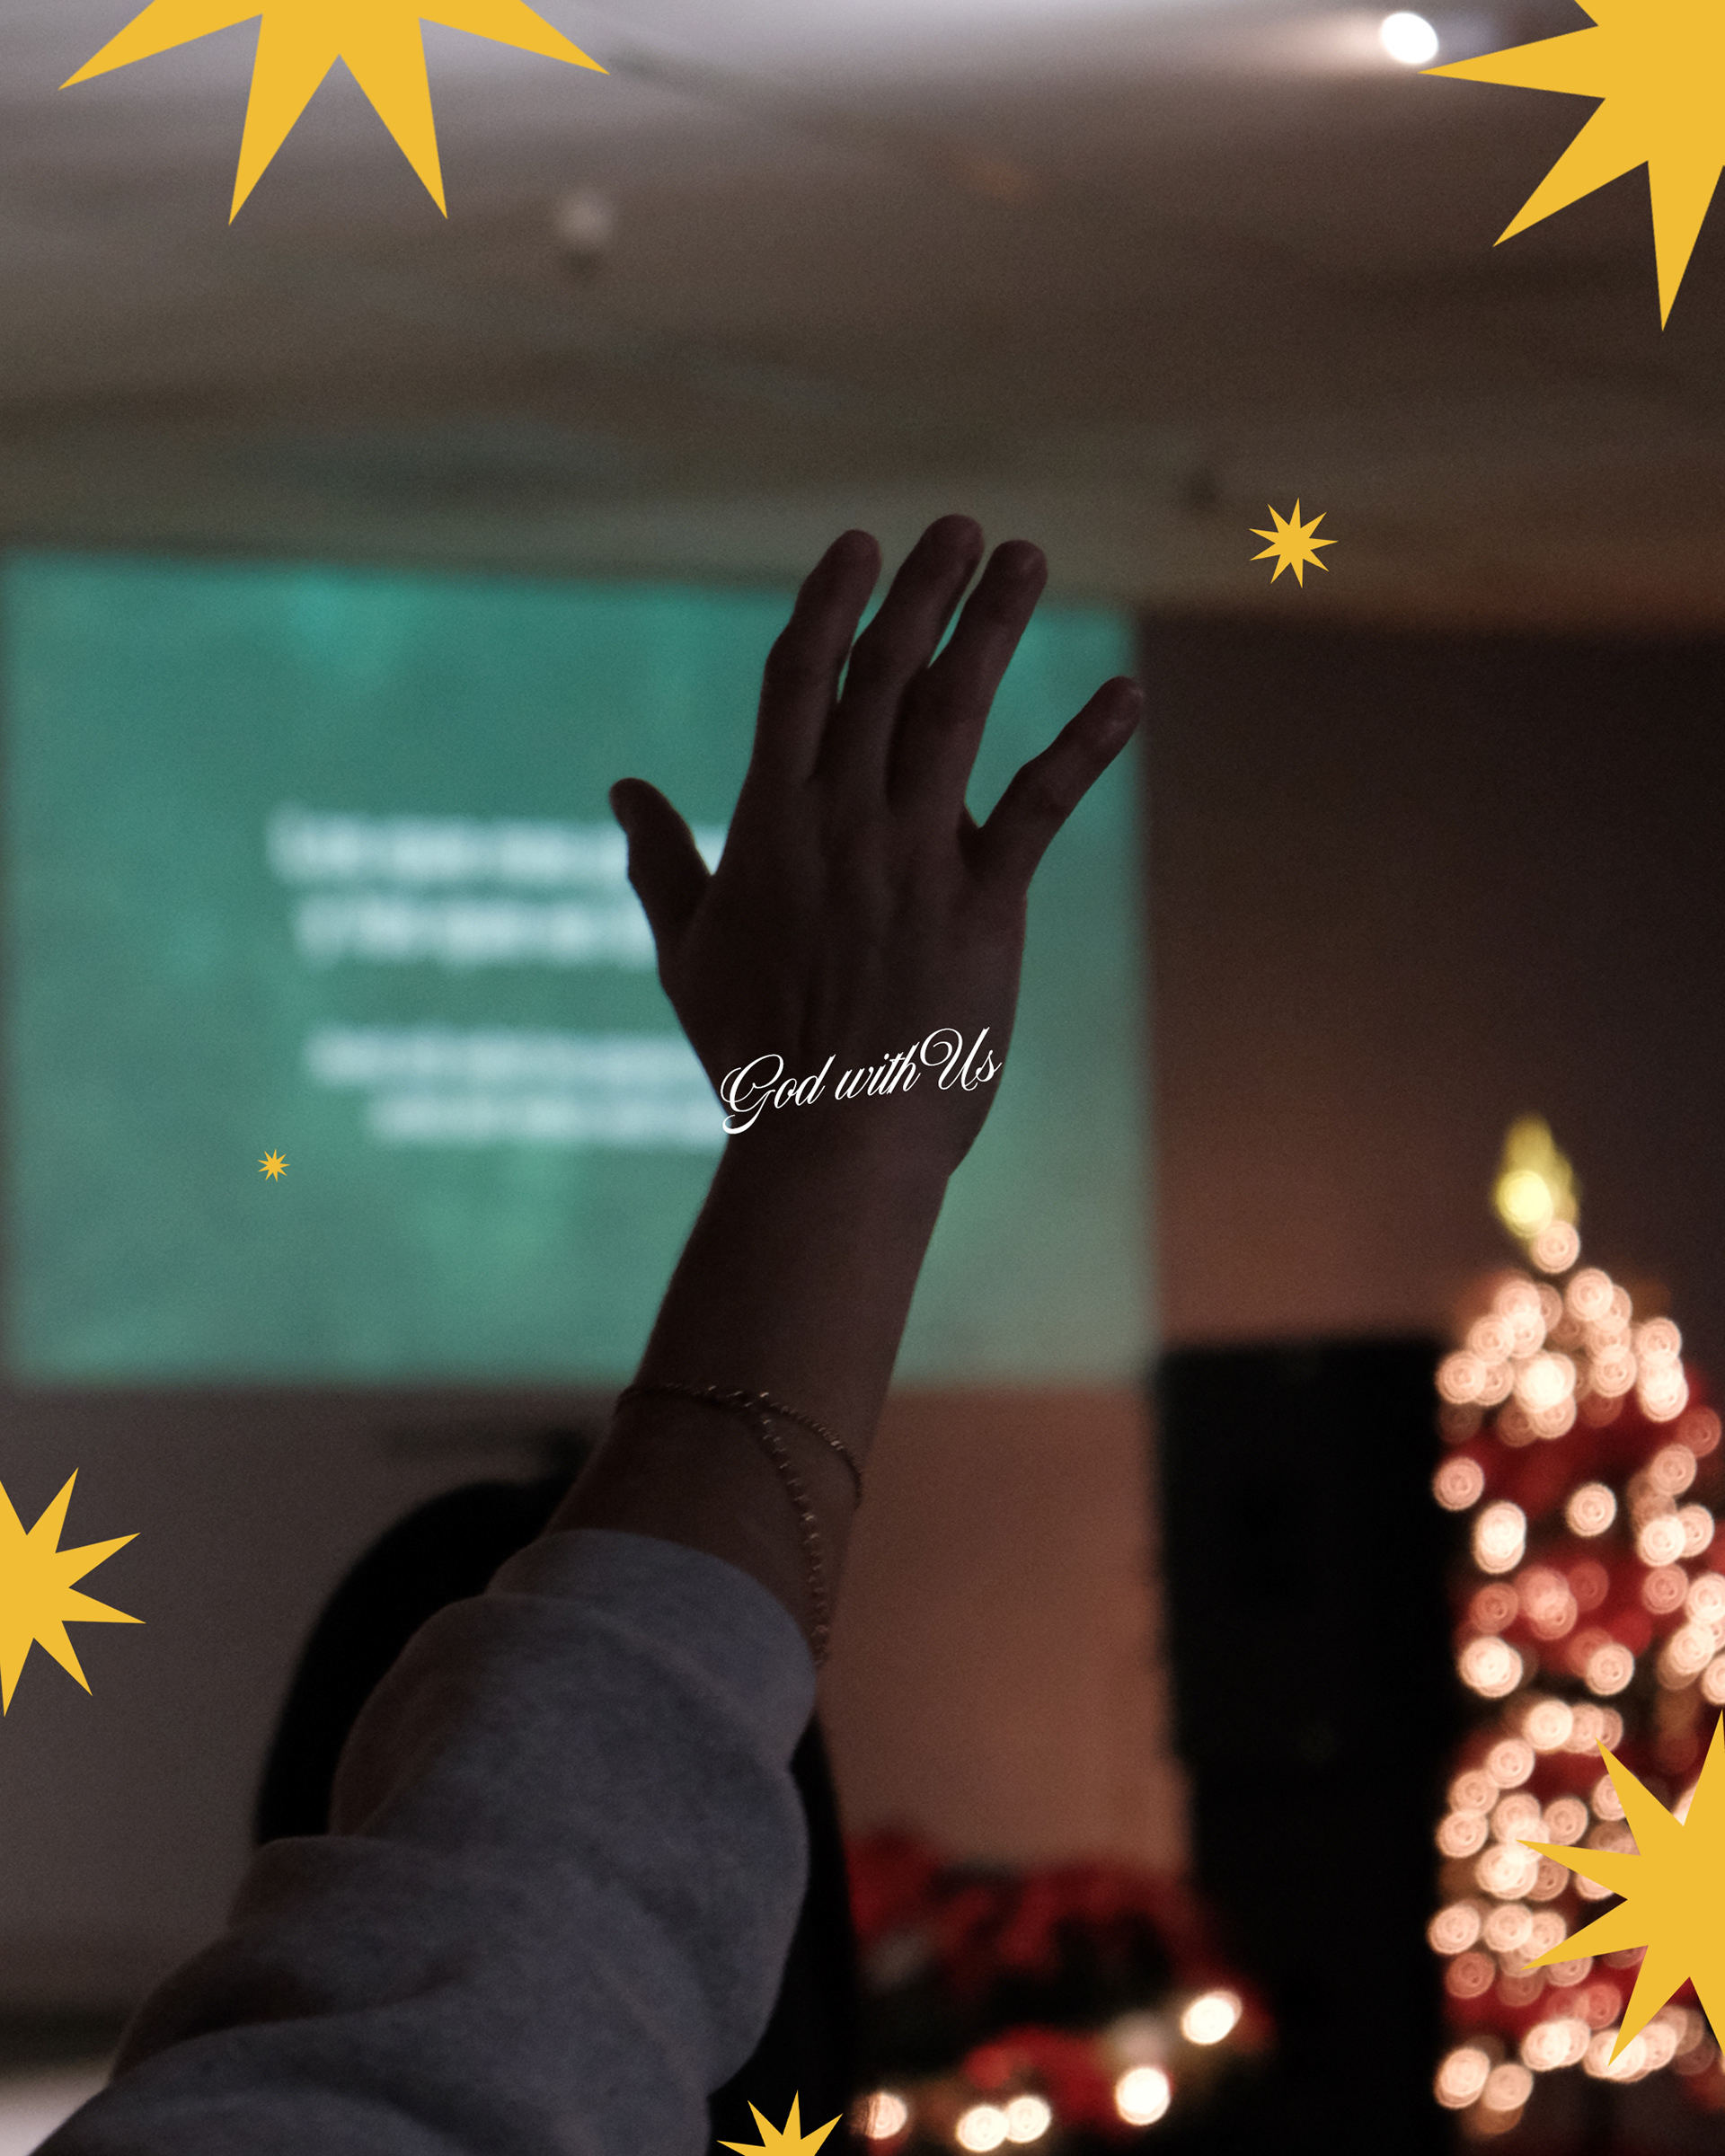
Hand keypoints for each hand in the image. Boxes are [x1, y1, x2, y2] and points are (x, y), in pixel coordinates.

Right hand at [610, 515, 1141, 1173]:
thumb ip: (658, 861)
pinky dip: (1084, 744)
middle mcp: (840, 820)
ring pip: (953, 712)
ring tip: (1026, 559)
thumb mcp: (689, 952)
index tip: (860, 546)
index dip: (831, 603)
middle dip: (921, 591)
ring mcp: (912, 858)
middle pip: (883, 674)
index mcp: (769, 822)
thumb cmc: (756, 1056)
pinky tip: (1126, 695)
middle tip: (961, 527)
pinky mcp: (980, 904)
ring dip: (993, 627)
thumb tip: (621, 791)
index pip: (799, 679)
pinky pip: (1037, 804)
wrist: (828, 1140)